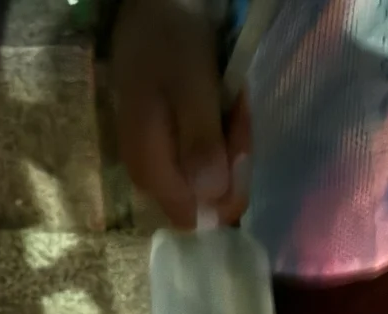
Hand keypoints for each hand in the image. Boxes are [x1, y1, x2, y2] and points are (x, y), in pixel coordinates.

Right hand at [112, 0, 249, 228]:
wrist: (148, 13)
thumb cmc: (169, 45)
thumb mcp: (191, 88)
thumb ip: (201, 144)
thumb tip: (213, 198)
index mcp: (152, 172)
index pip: (198, 218)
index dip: (227, 190)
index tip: (238, 142)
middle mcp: (149, 180)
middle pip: (206, 200)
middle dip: (232, 163)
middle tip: (236, 111)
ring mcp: (156, 166)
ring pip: (207, 180)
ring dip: (229, 145)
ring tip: (229, 102)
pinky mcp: (164, 150)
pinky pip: (201, 161)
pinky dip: (220, 136)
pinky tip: (219, 105)